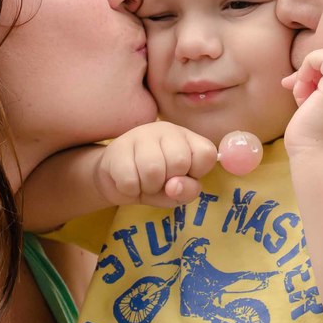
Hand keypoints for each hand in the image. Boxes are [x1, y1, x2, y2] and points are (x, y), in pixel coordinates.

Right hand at [93, 120, 225, 207]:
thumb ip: (187, 191)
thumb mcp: (177, 193)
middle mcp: (168, 130)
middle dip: (168, 182)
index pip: (206, 154)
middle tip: (159, 181)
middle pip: (179, 162)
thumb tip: (173, 186)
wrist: (116, 181)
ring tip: (143, 182)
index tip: (182, 176)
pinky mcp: (118, 147)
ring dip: (147, 187)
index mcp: (188, 139)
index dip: (196, 173)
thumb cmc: (153, 184)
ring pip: (153, 170)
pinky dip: (130, 190)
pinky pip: (130, 180)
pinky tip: (128, 181)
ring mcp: (142, 134)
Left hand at [282, 44, 322, 155]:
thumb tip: (290, 79)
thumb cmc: (311, 144)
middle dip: (309, 75)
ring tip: (302, 100)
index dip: (314, 77)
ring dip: (307, 75)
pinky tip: (301, 87)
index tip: (299, 94)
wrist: (318, 160)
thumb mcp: (313, 112)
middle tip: (297, 95)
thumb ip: (310, 94)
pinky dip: (308, 65)